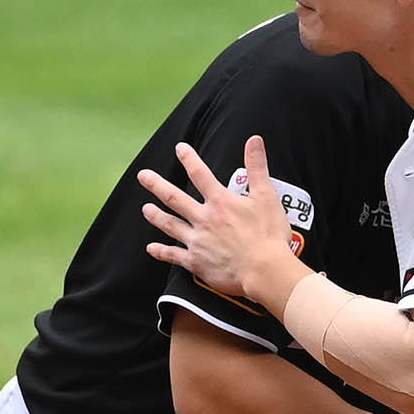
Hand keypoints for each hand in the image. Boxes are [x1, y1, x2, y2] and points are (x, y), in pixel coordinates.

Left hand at [137, 136, 295, 299]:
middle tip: (143, 177)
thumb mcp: (267, 196)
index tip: (180, 149)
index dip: (189, 159)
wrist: (264, 270)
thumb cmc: (269, 237)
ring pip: (170, 225)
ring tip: (146, 209)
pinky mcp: (197, 262)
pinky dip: (162, 252)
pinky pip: (174, 256)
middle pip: (175, 198)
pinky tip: (152, 248)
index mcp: (221, 202)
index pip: (200, 174)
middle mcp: (205, 219)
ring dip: (156, 216)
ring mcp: (198, 241)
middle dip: (157, 185)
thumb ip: (257, 167)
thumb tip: (254, 142)